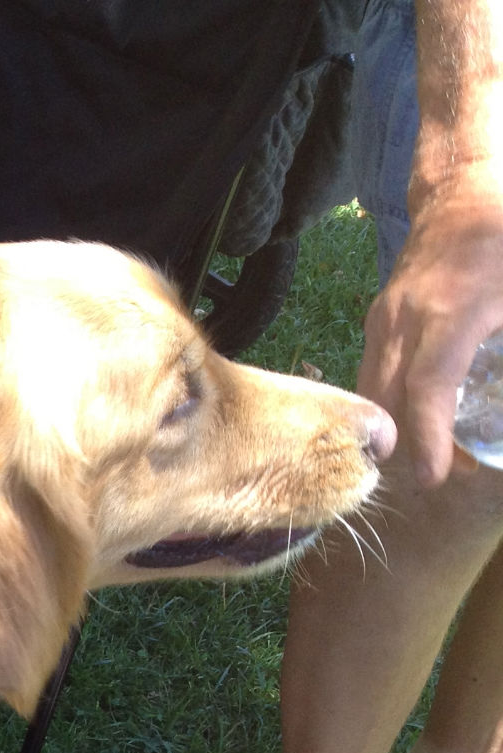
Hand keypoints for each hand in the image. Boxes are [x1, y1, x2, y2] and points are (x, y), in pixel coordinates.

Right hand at [359, 170, 502, 485]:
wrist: (462, 188)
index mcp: (448, 313)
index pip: (428, 388)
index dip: (429, 437)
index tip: (435, 477)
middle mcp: (404, 320)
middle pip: (388, 400)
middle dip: (407, 446)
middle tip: (436, 481)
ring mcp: (384, 319)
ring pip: (374, 389)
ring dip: (391, 426)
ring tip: (420, 457)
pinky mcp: (379, 318)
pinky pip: (375, 372)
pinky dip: (388, 401)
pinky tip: (409, 416)